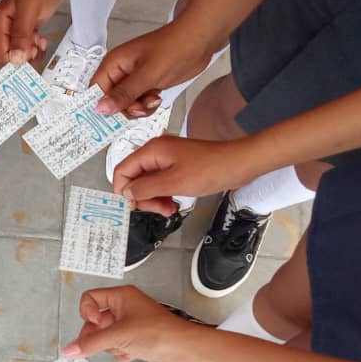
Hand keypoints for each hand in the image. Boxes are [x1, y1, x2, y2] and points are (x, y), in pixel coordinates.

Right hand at [0, 0, 66, 64]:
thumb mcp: (29, 9)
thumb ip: (21, 35)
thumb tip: (15, 60)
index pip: (2, 55)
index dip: (16, 62)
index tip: (30, 58)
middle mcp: (5, 31)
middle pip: (11, 58)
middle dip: (25, 59)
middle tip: (38, 48)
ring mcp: (16, 31)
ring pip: (21, 55)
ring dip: (33, 54)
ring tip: (41, 41)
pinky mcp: (28, 30)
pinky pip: (29, 48)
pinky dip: (37, 48)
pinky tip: (42, 39)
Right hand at [60, 286, 203, 361]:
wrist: (183, 351)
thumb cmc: (159, 333)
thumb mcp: (118, 336)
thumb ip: (90, 344)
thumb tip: (69, 350)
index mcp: (121, 297)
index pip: (90, 299)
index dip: (87, 313)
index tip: (95, 324)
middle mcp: (125, 308)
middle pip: (95, 322)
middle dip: (97, 337)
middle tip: (100, 345)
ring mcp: (130, 325)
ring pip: (105, 337)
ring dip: (111, 347)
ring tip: (124, 348)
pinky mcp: (136, 341)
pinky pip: (116, 348)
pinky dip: (121, 353)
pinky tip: (132, 354)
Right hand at [92, 20, 221, 116]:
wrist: (199, 41)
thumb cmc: (175, 47)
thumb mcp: (147, 75)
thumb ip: (123, 94)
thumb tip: (101, 108)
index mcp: (114, 64)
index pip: (95, 91)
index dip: (99, 107)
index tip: (106, 122)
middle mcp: (121, 72)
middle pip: (110, 102)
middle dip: (125, 109)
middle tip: (140, 106)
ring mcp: (134, 79)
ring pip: (126, 105)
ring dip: (139, 108)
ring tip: (152, 99)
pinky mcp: (146, 84)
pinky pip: (139, 103)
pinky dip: (148, 105)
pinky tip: (157, 97)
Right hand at [113, 135, 256, 214]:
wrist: (238, 164)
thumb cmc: (210, 169)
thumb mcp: (174, 183)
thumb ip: (146, 188)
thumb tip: (127, 193)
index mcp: (152, 151)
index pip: (123, 170)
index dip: (123, 191)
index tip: (132, 207)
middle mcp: (156, 153)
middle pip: (135, 178)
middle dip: (142, 198)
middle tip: (156, 210)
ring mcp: (167, 160)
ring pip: (148, 184)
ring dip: (154, 200)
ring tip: (168, 209)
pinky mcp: (177, 167)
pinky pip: (161, 184)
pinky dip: (163, 196)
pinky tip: (173, 204)